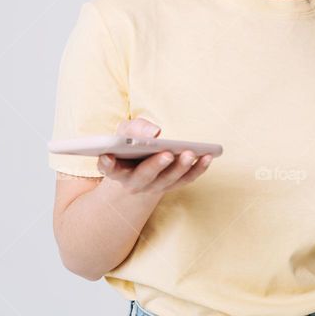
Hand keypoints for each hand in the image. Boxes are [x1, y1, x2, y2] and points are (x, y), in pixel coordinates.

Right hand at [96, 118, 213, 194]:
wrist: (139, 160)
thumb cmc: (130, 141)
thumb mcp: (127, 130)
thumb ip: (135, 128)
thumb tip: (154, 133)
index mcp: (116, 169)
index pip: (108, 168)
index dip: (107, 164)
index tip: (108, 156)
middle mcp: (134, 182)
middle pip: (144, 177)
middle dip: (156, 166)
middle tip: (168, 154)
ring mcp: (154, 186)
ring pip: (168, 181)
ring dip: (181, 168)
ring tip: (191, 152)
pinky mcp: (173, 184)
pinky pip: (186, 179)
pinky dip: (198, 169)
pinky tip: (208, 156)